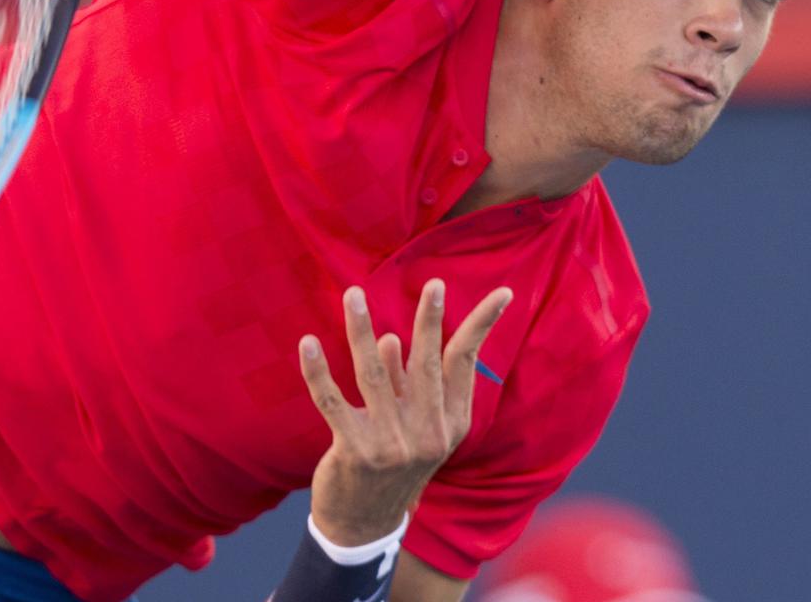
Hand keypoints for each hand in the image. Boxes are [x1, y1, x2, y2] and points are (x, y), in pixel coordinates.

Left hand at [299, 280, 512, 545]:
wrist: (365, 525)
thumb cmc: (391, 466)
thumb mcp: (412, 427)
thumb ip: (403, 383)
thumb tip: (392, 339)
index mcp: (449, 422)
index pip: (466, 361)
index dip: (481, 324)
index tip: (502, 293)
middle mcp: (426, 432)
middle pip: (427, 363)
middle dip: (430, 320)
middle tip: (433, 284)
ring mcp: (390, 443)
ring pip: (373, 372)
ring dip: (361, 329)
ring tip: (353, 294)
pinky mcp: (354, 450)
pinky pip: (331, 401)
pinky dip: (317, 371)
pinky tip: (308, 343)